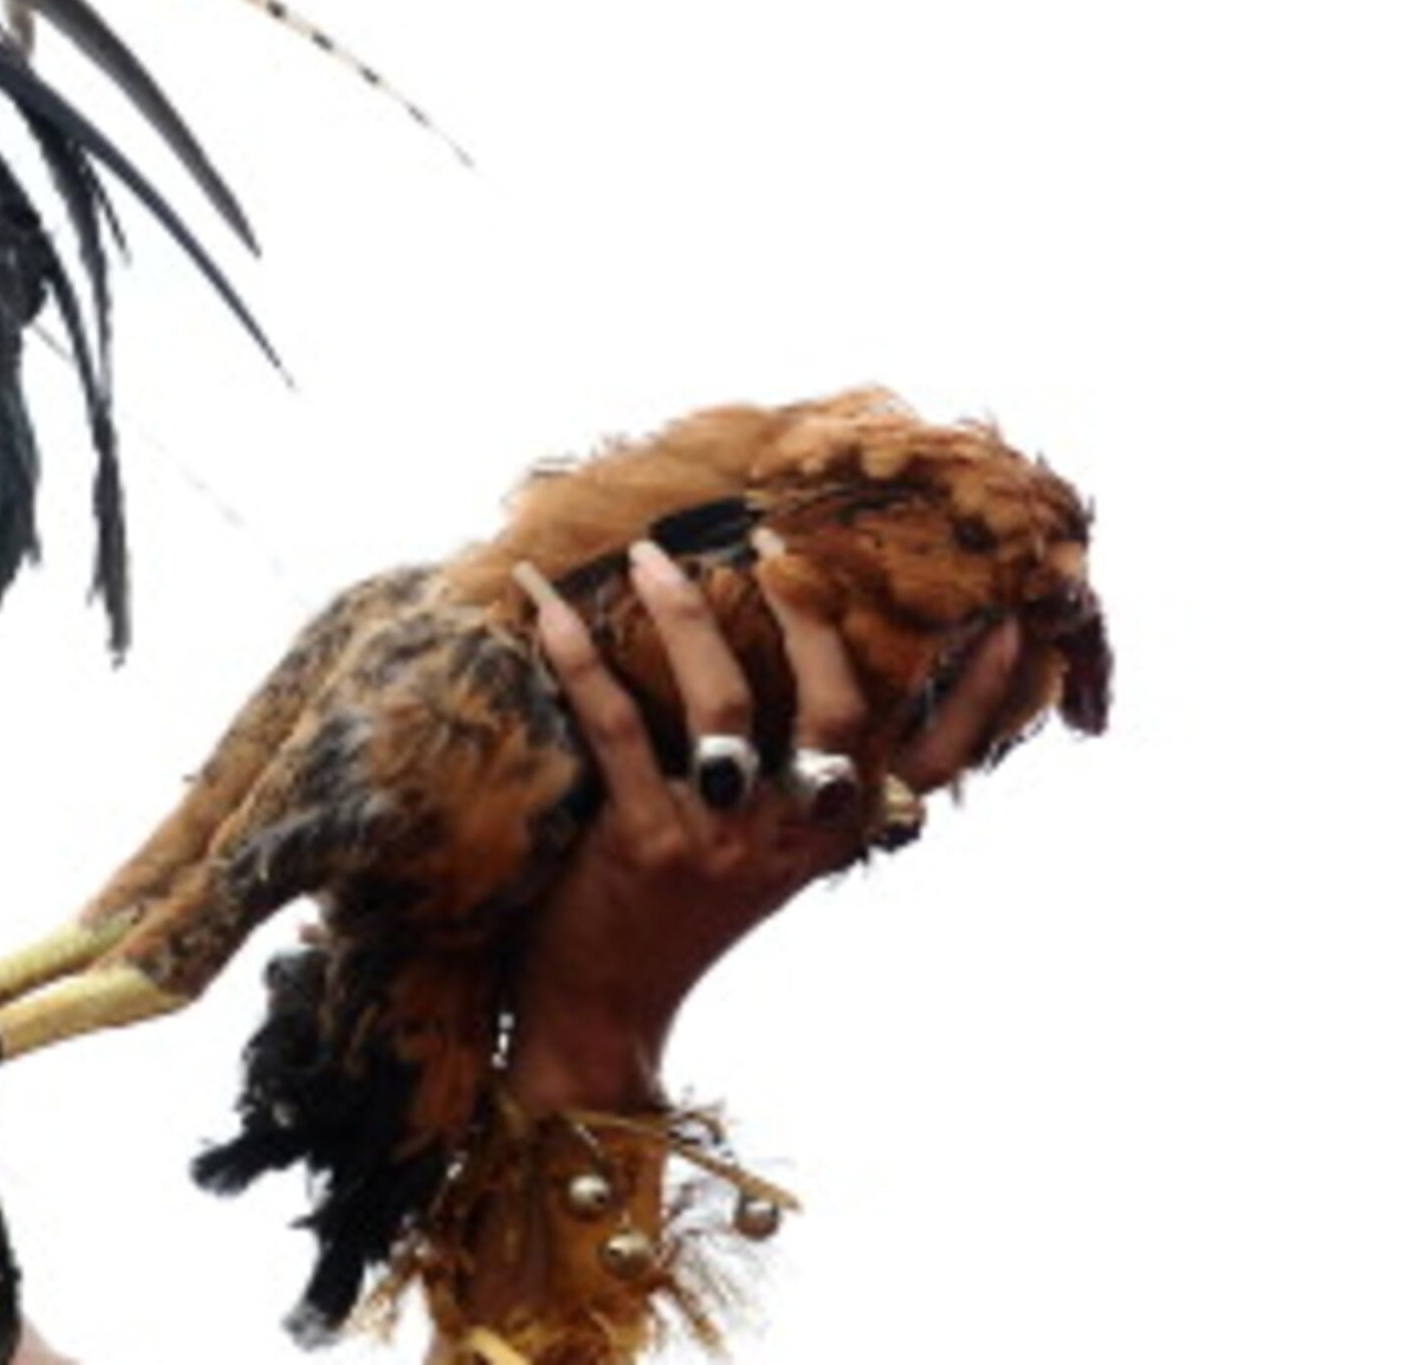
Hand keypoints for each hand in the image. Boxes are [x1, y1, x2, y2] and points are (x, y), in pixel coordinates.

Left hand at [497, 536, 1029, 1105]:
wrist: (603, 1012)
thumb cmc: (670, 912)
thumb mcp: (755, 851)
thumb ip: (786, 779)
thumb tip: (803, 664)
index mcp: (837, 833)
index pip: (940, 758)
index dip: (977, 690)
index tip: (1001, 613)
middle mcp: (798, 836)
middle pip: (842, 708)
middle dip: (815, 614)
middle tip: (774, 536)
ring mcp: (725, 843)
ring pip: (728, 706)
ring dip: (687, 617)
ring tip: (654, 553)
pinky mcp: (647, 846)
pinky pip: (618, 727)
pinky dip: (578, 656)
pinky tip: (548, 604)